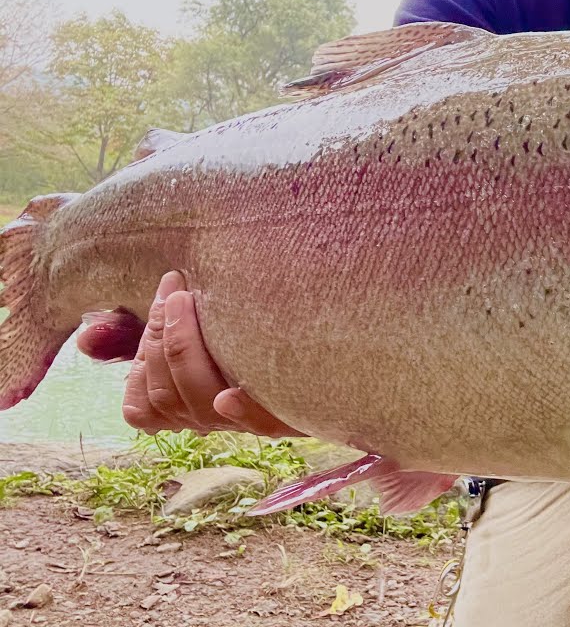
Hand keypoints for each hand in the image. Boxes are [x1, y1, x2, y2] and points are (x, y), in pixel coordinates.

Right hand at [102, 271, 304, 438]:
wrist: (337, 364)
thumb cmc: (255, 339)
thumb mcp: (201, 335)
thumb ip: (148, 332)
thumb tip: (87, 336)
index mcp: (188, 406)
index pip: (140, 406)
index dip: (140, 356)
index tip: (162, 299)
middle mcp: (213, 420)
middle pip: (164, 397)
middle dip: (159, 338)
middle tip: (175, 289)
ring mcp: (249, 422)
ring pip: (196, 405)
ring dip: (185, 352)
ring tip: (191, 302)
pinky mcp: (289, 418)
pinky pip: (258, 424)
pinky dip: (238, 411)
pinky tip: (230, 396)